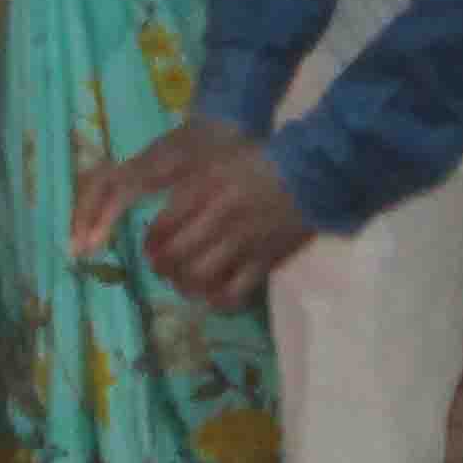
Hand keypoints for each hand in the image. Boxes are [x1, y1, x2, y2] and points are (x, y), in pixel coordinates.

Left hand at [76, 114, 314, 305]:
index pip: (160, 229)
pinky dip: (217, 300)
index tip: (151, 249)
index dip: (150, 245)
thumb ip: (186, 188)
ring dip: (185, 287)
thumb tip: (158, 222)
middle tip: (163, 270)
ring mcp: (242, 241)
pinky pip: (234, 292)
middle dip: (162, 269)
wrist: (311, 171)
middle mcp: (217, 218)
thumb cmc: (257, 162)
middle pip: (174, 258)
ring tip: (185, 284)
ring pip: (199, 278)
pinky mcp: (265, 260)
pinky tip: (213, 295)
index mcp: (202, 190)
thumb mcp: (214, 164)